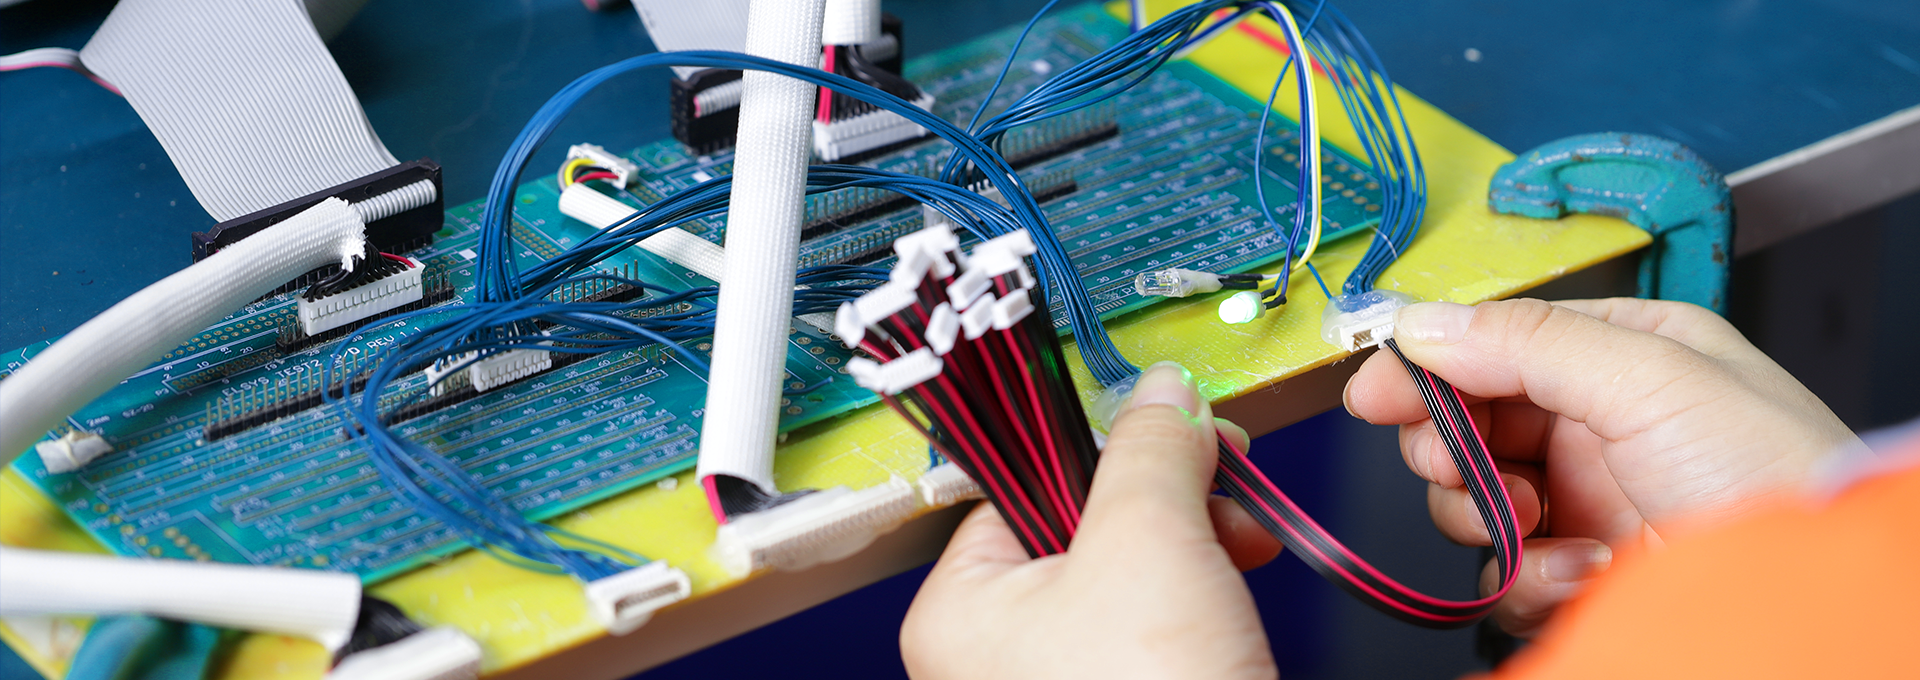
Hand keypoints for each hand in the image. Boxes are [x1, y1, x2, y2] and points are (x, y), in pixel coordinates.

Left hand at [901, 362, 1283, 679]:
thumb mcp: (1148, 542)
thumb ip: (1152, 451)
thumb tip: (1162, 393)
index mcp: (959, 610)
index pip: (1021, 481)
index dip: (1104, 446)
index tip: (1168, 423)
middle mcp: (995, 654)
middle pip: (1082, 524)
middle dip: (1168, 498)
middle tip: (1222, 478)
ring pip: (1127, 574)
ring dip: (1196, 544)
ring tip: (1242, 545)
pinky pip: (1152, 627)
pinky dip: (1202, 598)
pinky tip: (1238, 591)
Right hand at [1344, 298, 1862, 636]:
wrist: (1805, 604)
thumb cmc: (1775, 477)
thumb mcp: (1649, 378)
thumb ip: (1526, 342)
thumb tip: (1422, 320)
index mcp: (1626, 352)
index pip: (1496, 340)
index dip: (1430, 364)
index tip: (1376, 390)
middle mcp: (1600, 422)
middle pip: (1468, 420)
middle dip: (1452, 447)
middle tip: (1459, 466)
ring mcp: (1587, 500)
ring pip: (1472, 498)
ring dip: (1489, 516)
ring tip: (1540, 525)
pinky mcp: (1579, 573)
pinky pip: (1502, 570)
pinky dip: (1525, 577)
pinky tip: (1578, 572)